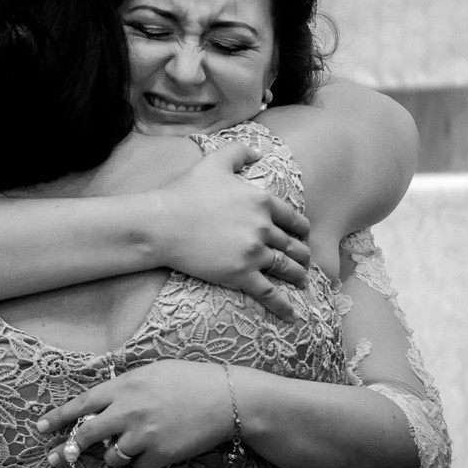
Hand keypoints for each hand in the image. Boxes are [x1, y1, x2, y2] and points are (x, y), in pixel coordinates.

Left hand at [37, 360, 234, 467]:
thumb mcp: (151, 372)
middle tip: (54, 458)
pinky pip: (138, 467)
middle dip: (67, 449)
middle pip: (86, 436)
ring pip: (112, 457)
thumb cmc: (189, 380)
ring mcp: (143, 436)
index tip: (40, 428)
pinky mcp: (159, 456)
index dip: (58, 418)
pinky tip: (158, 448)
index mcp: (124, 386)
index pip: (81, 404)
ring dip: (114, 455)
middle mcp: (128, 411)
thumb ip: (123, 387)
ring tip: (131, 445)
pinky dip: (142, 462)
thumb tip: (98, 404)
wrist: (226, 399)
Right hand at [149, 142, 310, 320]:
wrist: (162, 224)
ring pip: (286, 268)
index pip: (293, 218)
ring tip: (302, 282)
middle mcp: (263, 227)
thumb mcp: (215, 162)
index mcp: (261, 201)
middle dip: (302, 254)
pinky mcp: (240, 275)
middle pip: (293, 245)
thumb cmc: (185, 192)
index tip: (304, 235)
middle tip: (305, 261)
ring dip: (298, 276)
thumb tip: (259, 152)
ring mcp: (253, 253)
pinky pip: (269, 293)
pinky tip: (292, 315)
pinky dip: (283, 306)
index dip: (302, 229)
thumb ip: (240, 152)